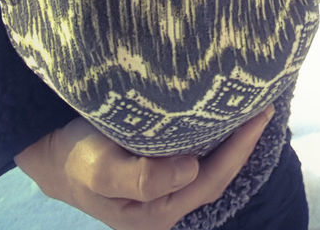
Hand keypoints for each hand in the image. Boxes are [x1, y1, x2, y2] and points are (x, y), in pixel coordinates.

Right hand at [15, 107, 273, 229]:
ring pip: (212, 169)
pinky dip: (218, 139)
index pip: (210, 181)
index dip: (239, 150)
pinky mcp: (163, 174)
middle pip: (217, 177)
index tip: (258, 115)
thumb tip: (191, 170)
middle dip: (244, 144)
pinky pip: (201, 159)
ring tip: (253, 109)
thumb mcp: (101, 169)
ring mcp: (165, 193)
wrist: (55, 158)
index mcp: (155, 214)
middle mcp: (166, 208)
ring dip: (234, 142)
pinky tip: (227, 118)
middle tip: (264, 105)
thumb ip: (142, 178)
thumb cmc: (78, 160)